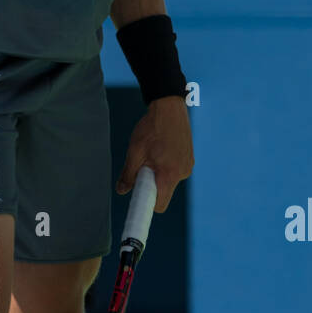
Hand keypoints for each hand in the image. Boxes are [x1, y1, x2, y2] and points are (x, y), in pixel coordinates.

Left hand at [115, 96, 193, 210]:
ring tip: (153, 152)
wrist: (169, 107)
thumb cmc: (151, 128)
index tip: (139, 202)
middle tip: (143, 166)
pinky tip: (162, 148)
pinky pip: (176, 169)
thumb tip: (122, 191)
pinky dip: (167, 164)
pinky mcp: (190, 158)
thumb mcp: (135, 151)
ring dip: (159, 172)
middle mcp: (182, 173)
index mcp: (168, 174)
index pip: (159, 204)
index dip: (148, 205)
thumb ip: (128, 174)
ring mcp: (188, 165)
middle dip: (152, 184)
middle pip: (164, 192)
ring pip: (169, 180)